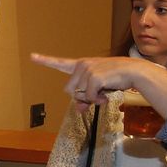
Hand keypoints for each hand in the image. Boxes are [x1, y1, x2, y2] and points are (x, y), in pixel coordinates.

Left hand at [31, 53, 166, 113]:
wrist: (134, 72)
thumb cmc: (116, 79)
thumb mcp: (98, 89)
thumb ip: (86, 99)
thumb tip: (78, 110)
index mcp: (81, 65)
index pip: (60, 63)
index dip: (45, 61)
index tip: (32, 56)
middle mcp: (82, 65)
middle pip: (69, 91)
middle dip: (81, 97)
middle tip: (96, 96)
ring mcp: (87, 70)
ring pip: (79, 95)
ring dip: (91, 99)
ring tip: (103, 92)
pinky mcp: (94, 77)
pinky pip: (89, 97)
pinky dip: (97, 100)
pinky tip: (106, 94)